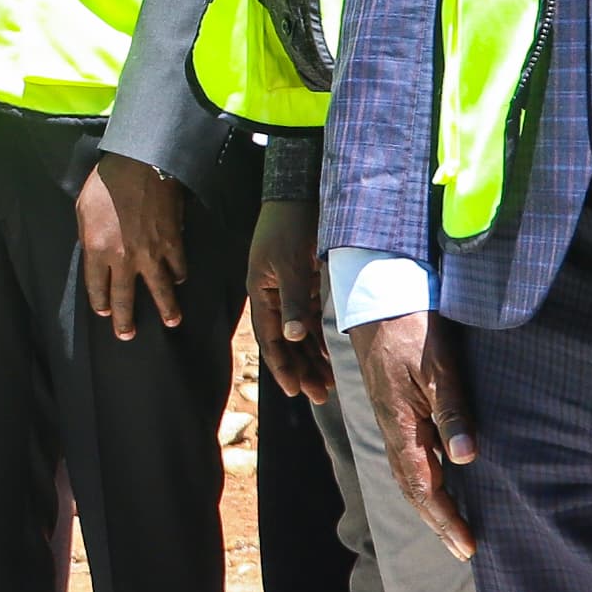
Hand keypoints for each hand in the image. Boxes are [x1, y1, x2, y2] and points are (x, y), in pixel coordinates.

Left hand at [76, 154, 188, 340]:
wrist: (140, 163)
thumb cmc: (106, 183)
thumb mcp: (83, 210)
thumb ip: (88, 236)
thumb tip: (94, 251)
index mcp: (96, 251)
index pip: (97, 287)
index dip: (101, 302)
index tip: (105, 312)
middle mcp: (123, 259)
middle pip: (124, 298)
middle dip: (125, 320)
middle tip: (126, 335)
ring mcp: (151, 253)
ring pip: (159, 291)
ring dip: (166, 309)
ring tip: (171, 321)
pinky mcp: (173, 243)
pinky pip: (178, 267)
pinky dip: (179, 275)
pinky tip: (179, 280)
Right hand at [246, 199, 331, 402]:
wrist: (298, 196)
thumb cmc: (290, 228)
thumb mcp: (290, 266)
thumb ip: (293, 302)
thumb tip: (291, 338)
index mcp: (262, 295)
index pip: (271, 341)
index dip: (283, 367)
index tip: (295, 392)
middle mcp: (272, 297)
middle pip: (285, 343)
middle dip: (301, 370)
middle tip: (319, 395)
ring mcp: (287, 291)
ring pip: (298, 334)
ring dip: (311, 358)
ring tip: (327, 382)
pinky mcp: (302, 283)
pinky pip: (308, 318)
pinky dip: (318, 338)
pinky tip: (330, 354)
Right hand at [351, 311, 476, 556]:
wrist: (380, 297)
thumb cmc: (412, 328)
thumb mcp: (438, 368)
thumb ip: (452, 412)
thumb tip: (465, 459)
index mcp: (400, 424)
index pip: (421, 485)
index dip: (444, 518)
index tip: (467, 545)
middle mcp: (393, 428)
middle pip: (412, 487)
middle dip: (437, 520)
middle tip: (463, 548)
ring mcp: (393, 418)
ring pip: (409, 472)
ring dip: (430, 502)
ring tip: (451, 524)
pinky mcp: (397, 407)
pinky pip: (410, 454)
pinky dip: (425, 477)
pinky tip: (439, 477)